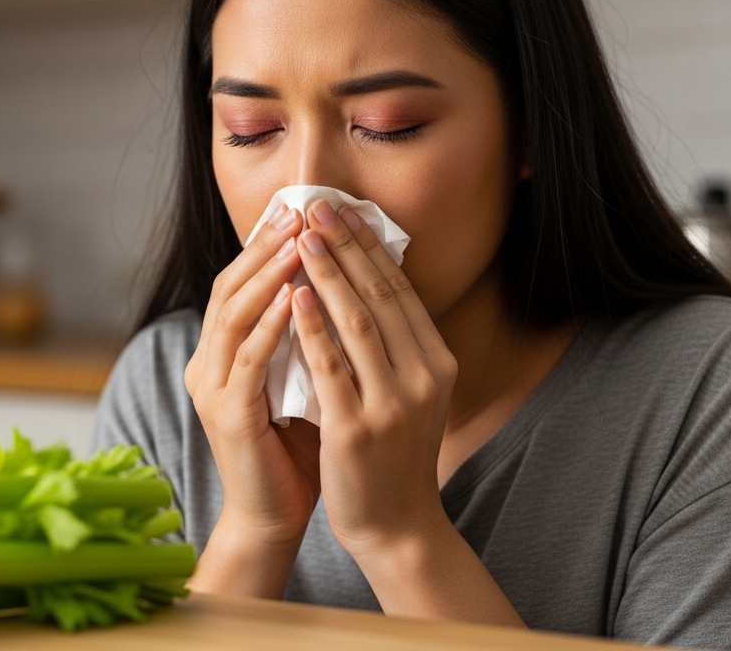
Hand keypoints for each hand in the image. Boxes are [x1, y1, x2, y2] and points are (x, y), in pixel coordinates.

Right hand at [183, 205, 320, 596]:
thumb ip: (305, 337)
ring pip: (235, 314)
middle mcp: (206, 363)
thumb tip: (339, 283)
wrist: (274, 515)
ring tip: (299, 242)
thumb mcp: (300, 379)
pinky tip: (297, 296)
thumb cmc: (294, 449)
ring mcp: (211, 387)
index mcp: (221, 353)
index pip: (240, 283)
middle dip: (265, 247)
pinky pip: (249, 357)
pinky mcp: (226, 413)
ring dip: (268, 274)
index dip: (266, 245)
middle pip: (230, 287)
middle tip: (298, 211)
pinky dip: (273, 323)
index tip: (301, 211)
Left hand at [289, 199, 454, 553]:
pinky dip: (311, 327)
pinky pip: (331, 366)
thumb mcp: (410, 392)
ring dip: (327, 274)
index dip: (368, 246)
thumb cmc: (393, 454)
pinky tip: (293, 296)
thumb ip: (395, 345)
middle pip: (379, 296)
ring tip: (301, 237)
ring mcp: (392, 403)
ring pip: (357, 323)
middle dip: (345, 245)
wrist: (398, 525)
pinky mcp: (357, 428)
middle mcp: (423, 376)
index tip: (342, 209)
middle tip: (317, 205)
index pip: (398, 290)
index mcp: (437, 362)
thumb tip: (367, 281)